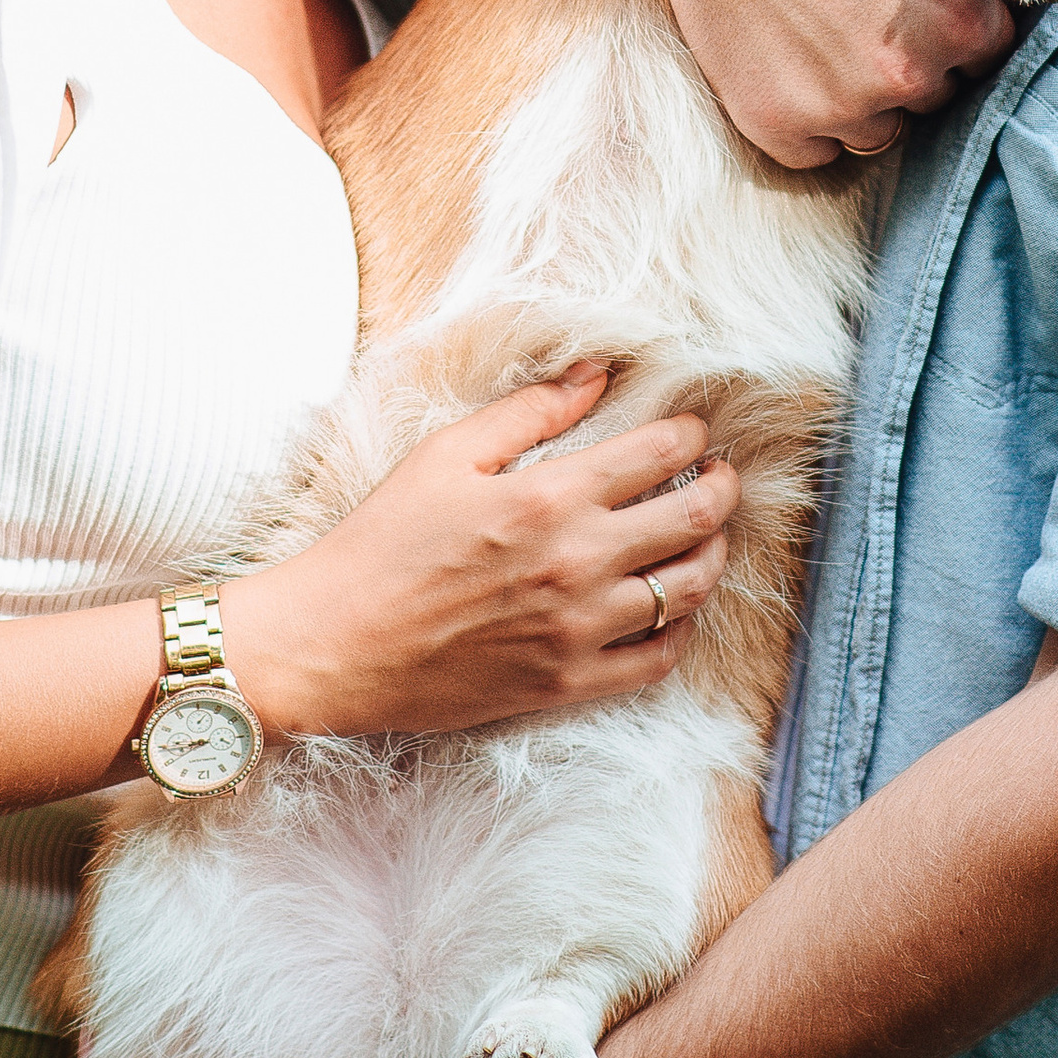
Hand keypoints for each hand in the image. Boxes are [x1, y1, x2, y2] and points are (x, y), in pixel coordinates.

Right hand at [221, 365, 738, 740]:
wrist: (334, 644)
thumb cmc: (382, 541)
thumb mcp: (446, 454)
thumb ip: (528, 411)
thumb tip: (595, 374)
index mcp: (547, 497)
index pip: (656, 456)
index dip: (689, 436)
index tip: (694, 429)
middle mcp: (577, 564)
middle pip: (693, 520)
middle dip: (722, 489)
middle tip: (723, 476)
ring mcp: (578, 630)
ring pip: (687, 590)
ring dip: (712, 555)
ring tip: (708, 537)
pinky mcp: (566, 684)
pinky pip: (657, 661)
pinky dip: (679, 630)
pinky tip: (671, 608)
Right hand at [639, 0, 1015, 169]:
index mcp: (963, 18)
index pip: (989, 58)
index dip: (955, 31)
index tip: (919, 9)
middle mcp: (912, 73)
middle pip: (935, 96)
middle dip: (911, 62)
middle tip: (860, 11)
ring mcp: (844, 106)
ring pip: (878, 131)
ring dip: (860, 98)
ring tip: (820, 35)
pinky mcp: (780, 124)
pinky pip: (815, 151)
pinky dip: (805, 120)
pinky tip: (785, 62)